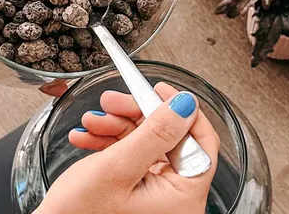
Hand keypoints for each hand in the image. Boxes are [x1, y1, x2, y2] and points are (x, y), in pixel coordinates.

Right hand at [36, 83, 218, 213]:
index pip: (199, 142)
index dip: (179, 110)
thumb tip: (185, 105)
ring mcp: (155, 196)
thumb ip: (155, 133)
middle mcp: (174, 199)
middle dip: (135, 117)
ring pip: (147, 144)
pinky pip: (132, 158)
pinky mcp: (137, 193)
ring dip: (116, 127)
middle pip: (169, 139)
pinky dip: (110, 144)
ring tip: (92, 122)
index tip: (158, 90)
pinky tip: (89, 137)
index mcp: (182, 198)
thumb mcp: (117, 167)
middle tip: (112, 101)